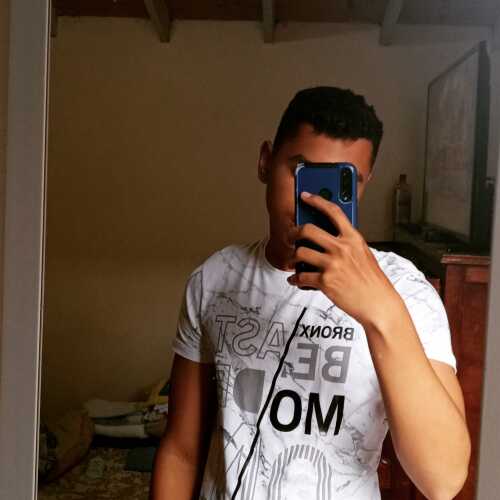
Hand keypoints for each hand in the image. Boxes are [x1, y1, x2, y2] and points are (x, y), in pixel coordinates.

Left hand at [287, 191, 402, 328]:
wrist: (378, 304)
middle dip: (294, 232)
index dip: (317, 200)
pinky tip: (295, 280)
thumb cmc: (372, 280)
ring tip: (292, 261)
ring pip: (300, 253)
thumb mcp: (364, 254)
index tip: (305, 196)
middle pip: (308, 230)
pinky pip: (301, 276)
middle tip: (290, 236)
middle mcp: (342, 248)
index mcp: (353, 238)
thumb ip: (347, 243)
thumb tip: (325, 237)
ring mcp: (333, 264)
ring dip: (292, 258)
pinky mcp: (326, 282)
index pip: (333, 211)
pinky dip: (295, 279)